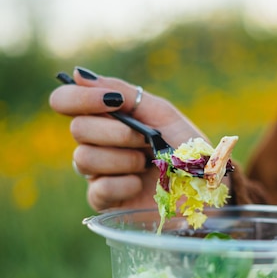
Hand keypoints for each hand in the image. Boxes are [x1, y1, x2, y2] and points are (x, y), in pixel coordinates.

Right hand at [49, 68, 205, 210]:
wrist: (208, 192)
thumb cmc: (189, 151)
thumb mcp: (163, 115)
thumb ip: (125, 93)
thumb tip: (78, 74)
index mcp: (109, 118)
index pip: (67, 101)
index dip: (79, 98)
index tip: (113, 102)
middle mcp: (99, 144)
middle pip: (77, 129)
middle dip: (116, 133)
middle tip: (144, 141)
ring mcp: (100, 173)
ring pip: (83, 159)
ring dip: (122, 159)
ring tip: (146, 164)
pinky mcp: (106, 202)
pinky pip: (96, 189)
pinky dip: (123, 184)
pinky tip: (140, 185)